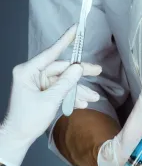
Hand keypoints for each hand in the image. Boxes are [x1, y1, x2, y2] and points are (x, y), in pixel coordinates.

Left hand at [0, 24, 101, 165]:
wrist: (19, 137)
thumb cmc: (28, 119)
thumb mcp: (50, 100)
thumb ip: (66, 83)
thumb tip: (79, 68)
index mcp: (28, 71)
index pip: (51, 53)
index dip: (65, 40)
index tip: (76, 28)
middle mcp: (34, 74)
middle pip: (62, 69)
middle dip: (80, 74)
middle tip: (98, 71)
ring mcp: (40, 83)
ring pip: (64, 81)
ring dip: (79, 90)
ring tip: (93, 98)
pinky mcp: (45, 92)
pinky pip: (62, 90)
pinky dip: (72, 97)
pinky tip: (83, 104)